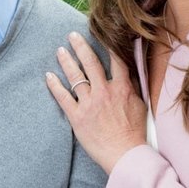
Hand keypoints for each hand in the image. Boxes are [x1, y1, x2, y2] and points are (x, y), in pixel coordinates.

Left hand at [46, 32, 146, 173]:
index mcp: (121, 88)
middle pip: (90, 63)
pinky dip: (55, 86)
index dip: (108, 44)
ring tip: (60, 51)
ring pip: (75, 77)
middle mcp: (104, 91)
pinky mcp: (77, 117)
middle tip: (72, 35)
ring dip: (66, 61)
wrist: (124, 154)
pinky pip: (63, 98)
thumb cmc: (134, 132)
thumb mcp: (140, 105)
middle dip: (81, 46)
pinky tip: (48, 76)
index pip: (115, 60)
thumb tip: (129, 72)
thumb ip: (132, 87)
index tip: (102, 32)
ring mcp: (89, 104)